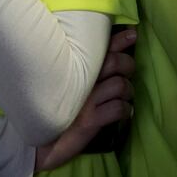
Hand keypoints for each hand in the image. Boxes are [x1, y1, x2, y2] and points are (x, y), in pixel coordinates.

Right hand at [33, 27, 137, 169]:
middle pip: (114, 62)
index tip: (133, 34)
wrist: (43, 143)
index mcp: (74, 69)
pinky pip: (118, 109)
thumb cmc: (56, 110)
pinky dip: (126, 110)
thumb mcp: (69, 87)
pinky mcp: (90, 120)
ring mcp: (85, 100)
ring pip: (120, 85)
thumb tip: (108, 57)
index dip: (119, 40)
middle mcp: (80, 80)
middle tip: (128, 72)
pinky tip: (125, 112)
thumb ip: (84, 71)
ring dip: (128, 91)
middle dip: (128, 64)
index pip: (100, 48)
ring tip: (125, 96)